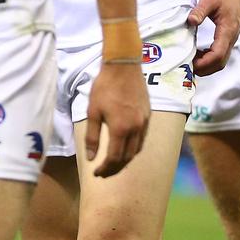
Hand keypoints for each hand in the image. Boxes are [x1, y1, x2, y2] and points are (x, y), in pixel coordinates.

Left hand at [85, 63, 149, 177]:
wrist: (123, 66)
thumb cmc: (104, 86)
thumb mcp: (92, 110)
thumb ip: (92, 136)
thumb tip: (91, 157)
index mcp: (121, 128)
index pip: (114, 158)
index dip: (105, 168)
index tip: (96, 173)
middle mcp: (136, 129)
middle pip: (127, 157)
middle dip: (115, 168)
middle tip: (104, 172)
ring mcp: (144, 122)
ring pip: (137, 150)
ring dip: (125, 160)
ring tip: (113, 163)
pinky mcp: (148, 116)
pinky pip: (142, 139)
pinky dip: (134, 148)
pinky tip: (125, 147)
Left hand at [187, 0, 239, 74]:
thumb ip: (199, 11)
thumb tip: (190, 22)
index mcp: (227, 29)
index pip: (218, 54)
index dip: (204, 63)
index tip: (191, 64)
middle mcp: (231, 36)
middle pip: (221, 61)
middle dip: (205, 68)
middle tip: (188, 67)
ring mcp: (231, 36)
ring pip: (222, 59)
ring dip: (207, 64)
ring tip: (190, 61)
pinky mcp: (228, 34)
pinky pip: (221, 51)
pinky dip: (209, 57)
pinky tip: (198, 53)